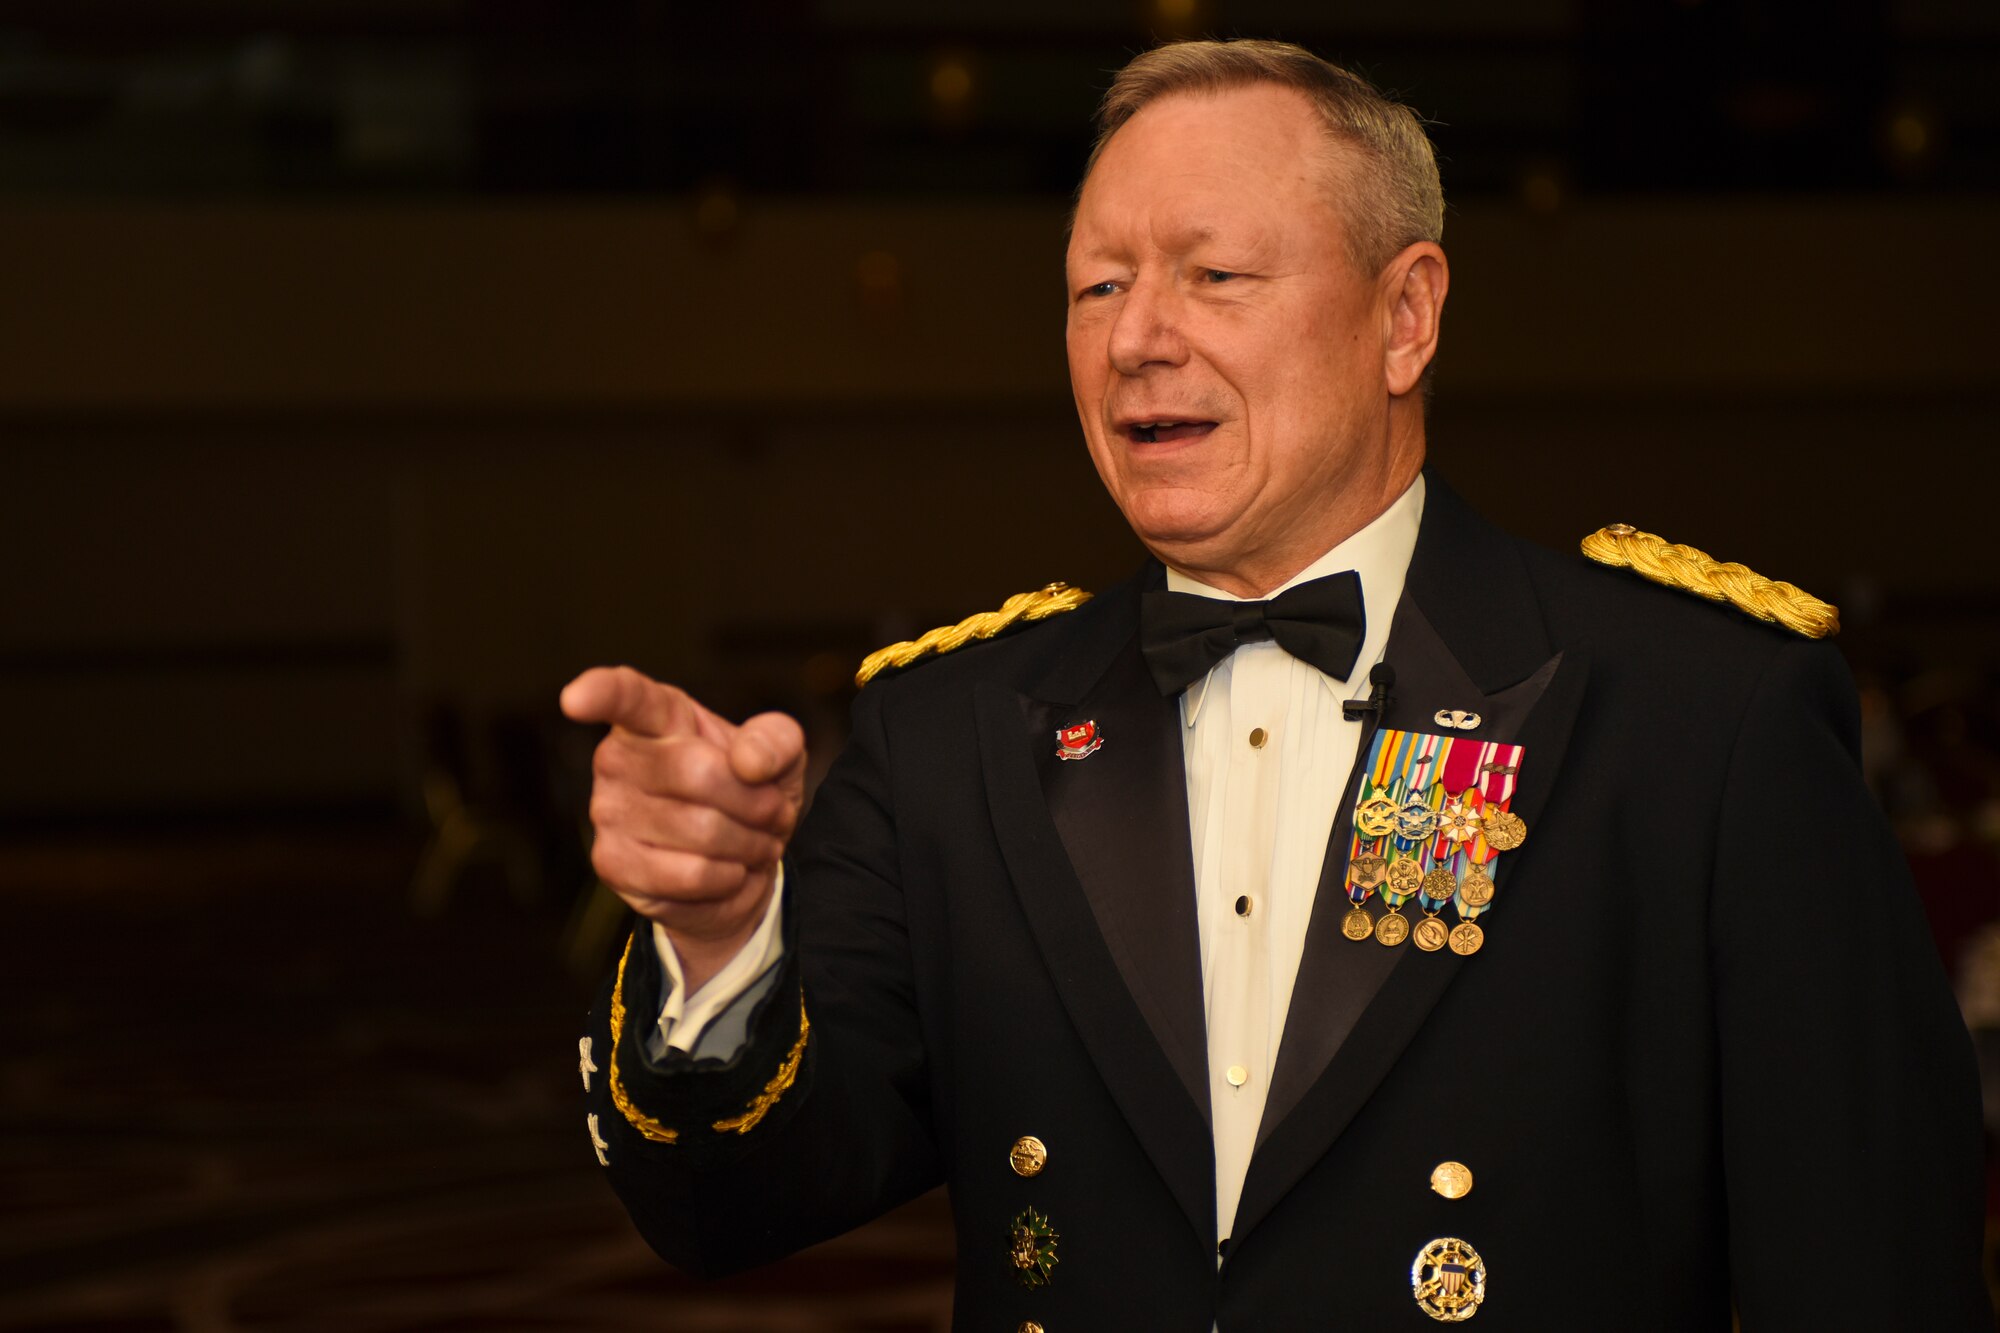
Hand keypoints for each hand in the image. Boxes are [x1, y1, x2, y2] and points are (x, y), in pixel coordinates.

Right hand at [560, 666, 805, 993]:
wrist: (745, 861)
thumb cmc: (752, 792)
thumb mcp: (781, 755)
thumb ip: (774, 741)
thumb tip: (746, 762)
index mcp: (656, 715)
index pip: (623, 695)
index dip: (600, 692)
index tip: (576, 699)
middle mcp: (617, 757)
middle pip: (700, 772)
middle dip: (757, 801)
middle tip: (771, 812)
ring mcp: (607, 811)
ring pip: (703, 830)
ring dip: (750, 844)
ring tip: (751, 842)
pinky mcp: (612, 864)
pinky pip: (692, 875)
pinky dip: (729, 878)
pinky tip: (727, 871)